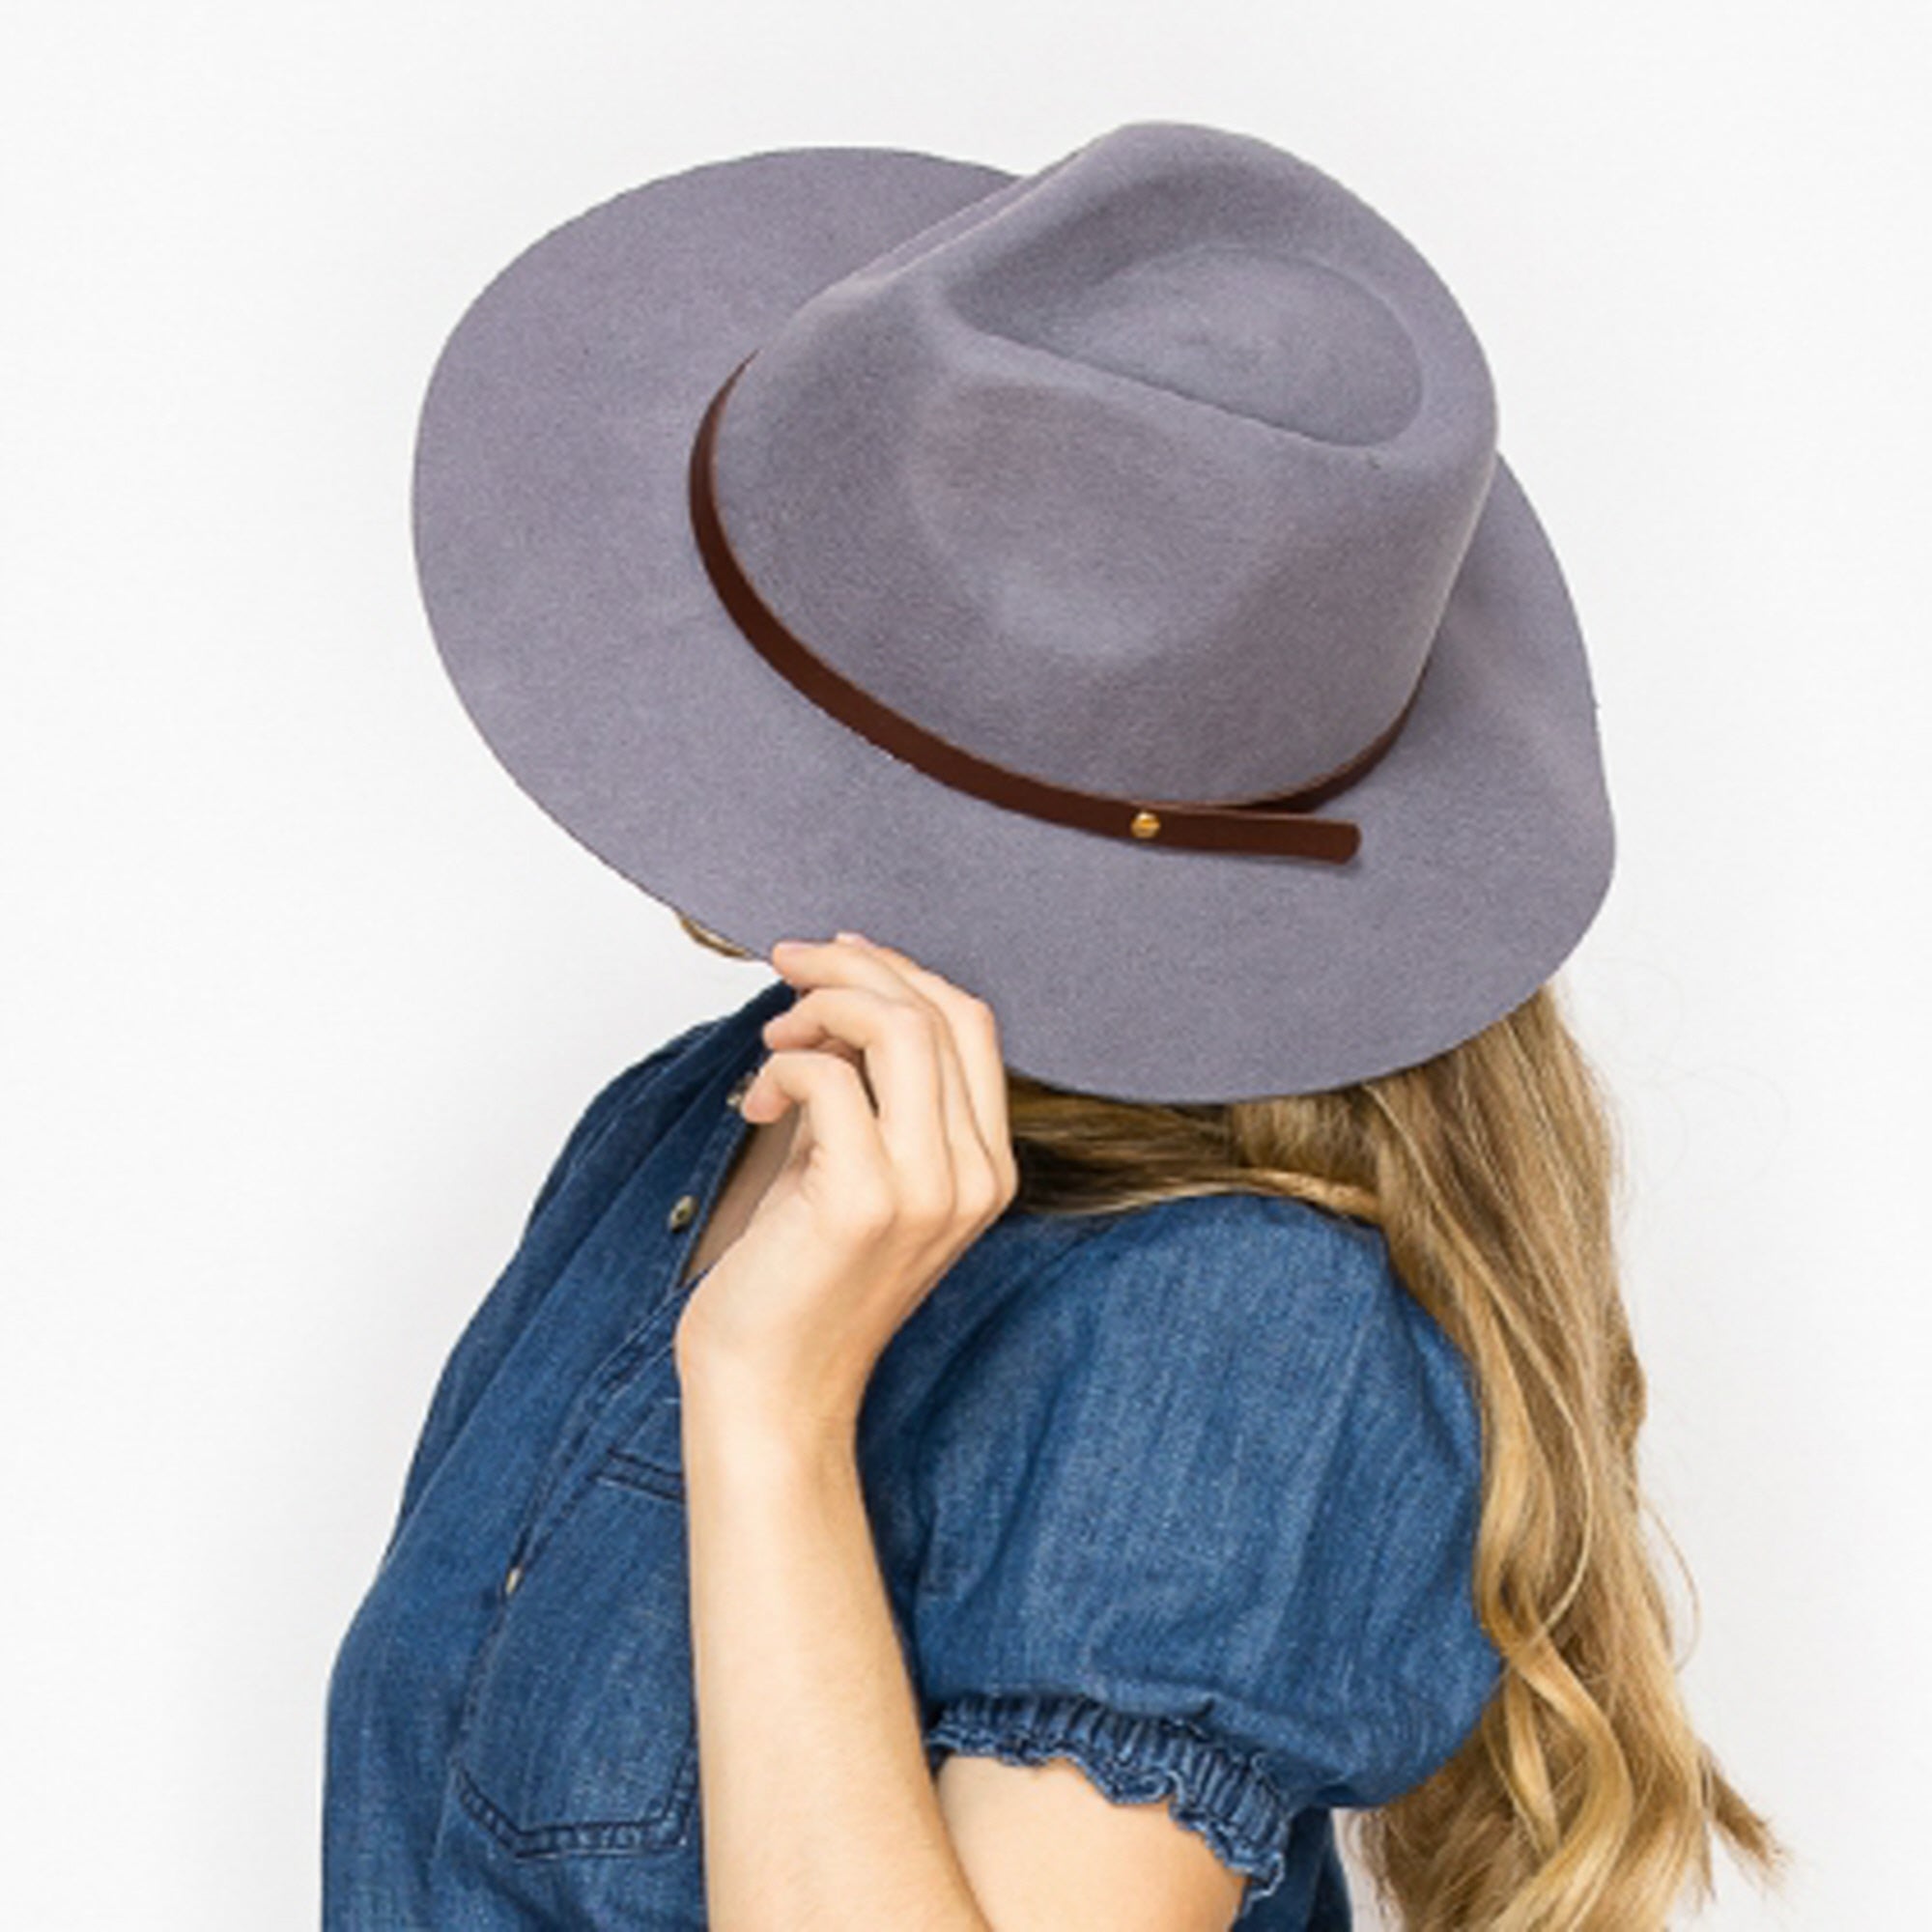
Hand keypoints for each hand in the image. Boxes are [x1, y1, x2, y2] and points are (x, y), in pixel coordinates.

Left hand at [672, 932, 1019, 1442]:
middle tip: (788, 965)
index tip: (836, 957)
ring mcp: (928, 1190)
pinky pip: (829, 1079)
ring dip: (821, 1005)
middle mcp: (974, 1176)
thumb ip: (872, 1093)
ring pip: (898, 1029)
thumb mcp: (855, 1170)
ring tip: (776, 1037)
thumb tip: (839, 995)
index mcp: (984, 1167)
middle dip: (854, 968)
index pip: (972, 1023)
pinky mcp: (865, 1201)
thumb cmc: (799, 1282)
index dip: (901, 971)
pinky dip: (783, 1065)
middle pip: (939, 1011)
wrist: (770, 1390)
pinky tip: (756, 1104)